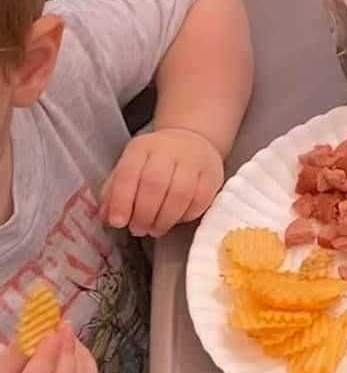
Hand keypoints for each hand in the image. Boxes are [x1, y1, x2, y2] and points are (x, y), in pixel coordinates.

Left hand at [101, 126, 225, 237]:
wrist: (192, 142)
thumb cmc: (155, 163)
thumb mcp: (130, 169)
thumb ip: (115, 192)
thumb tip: (106, 217)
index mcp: (141, 148)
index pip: (128, 174)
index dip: (122, 201)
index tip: (119, 222)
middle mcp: (168, 149)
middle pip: (155, 184)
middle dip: (144, 214)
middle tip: (139, 229)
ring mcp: (194, 160)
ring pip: (180, 193)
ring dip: (164, 219)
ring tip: (155, 229)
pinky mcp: (213, 174)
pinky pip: (200, 201)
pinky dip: (186, 216)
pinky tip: (176, 220)